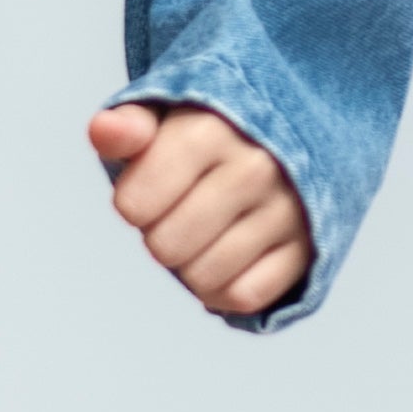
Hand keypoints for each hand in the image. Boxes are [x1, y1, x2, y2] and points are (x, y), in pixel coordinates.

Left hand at [86, 100, 309, 317]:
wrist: (291, 130)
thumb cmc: (209, 129)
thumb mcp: (164, 115)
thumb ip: (128, 127)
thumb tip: (104, 130)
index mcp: (209, 130)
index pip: (134, 207)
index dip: (133, 204)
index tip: (151, 186)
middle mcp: (255, 169)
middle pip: (166, 248)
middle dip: (161, 236)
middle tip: (182, 210)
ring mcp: (288, 210)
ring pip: (204, 278)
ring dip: (191, 266)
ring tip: (205, 232)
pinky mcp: (309, 247)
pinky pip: (246, 296)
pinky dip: (226, 289)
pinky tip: (228, 259)